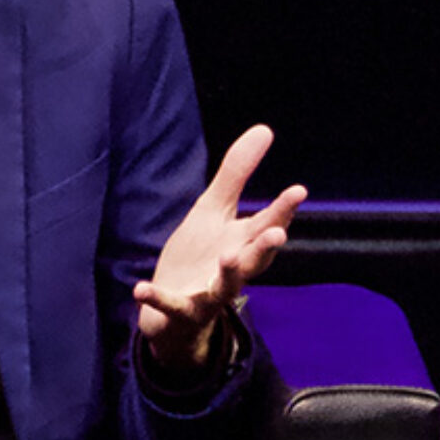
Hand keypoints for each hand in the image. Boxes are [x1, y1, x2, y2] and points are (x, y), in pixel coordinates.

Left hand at [133, 125, 305, 371]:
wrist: (173, 310)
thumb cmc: (200, 255)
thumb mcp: (214, 210)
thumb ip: (237, 173)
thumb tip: (265, 129)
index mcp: (241, 243)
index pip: (267, 225)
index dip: (283, 209)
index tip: (299, 191)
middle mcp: (231, 270)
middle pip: (254, 260)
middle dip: (265, 247)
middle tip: (278, 232)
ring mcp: (208, 294)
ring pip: (225, 287)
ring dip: (229, 273)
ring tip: (228, 257)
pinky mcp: (180, 310)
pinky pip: (170, 305)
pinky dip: (157, 298)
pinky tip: (140, 288)